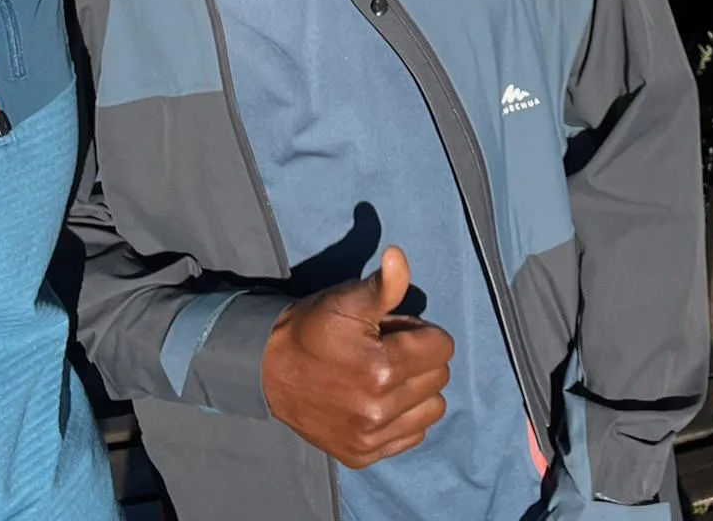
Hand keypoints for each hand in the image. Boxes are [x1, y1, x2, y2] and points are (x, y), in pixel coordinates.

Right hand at [261, 245, 453, 467]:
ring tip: (386, 377)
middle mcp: (380, 410)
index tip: (393, 332)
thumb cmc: (314, 329)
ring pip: (432, 409)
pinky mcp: (363, 455)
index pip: (443, 347)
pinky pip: (412, 435)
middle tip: (385, 351)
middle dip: (419, 359)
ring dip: (417, 390)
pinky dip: (404, 417)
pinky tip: (379, 402)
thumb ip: (384, 285)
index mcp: (383, 368)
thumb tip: (398, 256)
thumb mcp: (347, 299)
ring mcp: (372, 437)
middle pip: (439, 377)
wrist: (269, 370)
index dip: (420, 332)